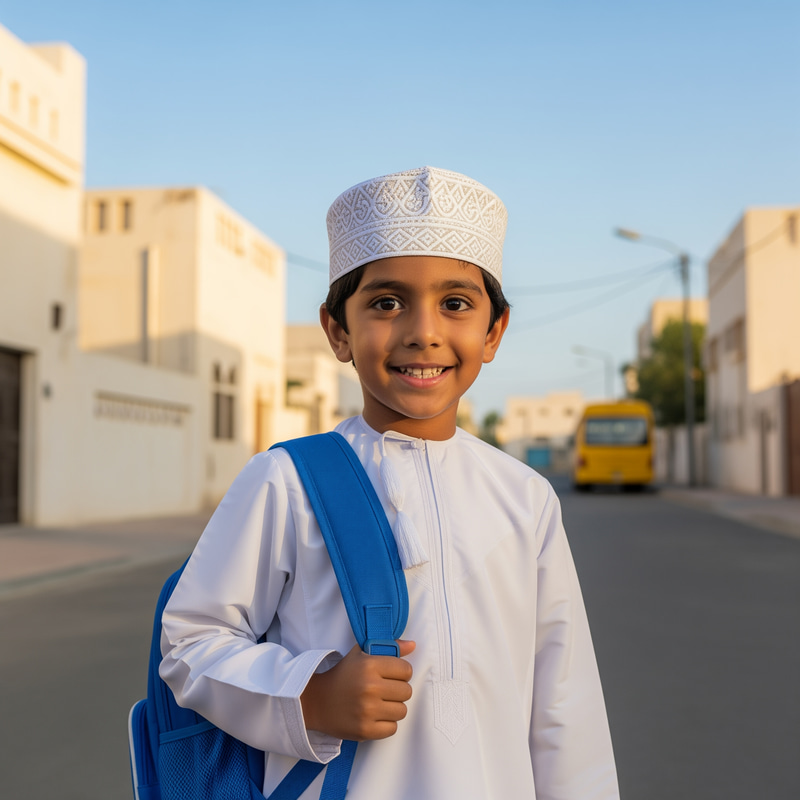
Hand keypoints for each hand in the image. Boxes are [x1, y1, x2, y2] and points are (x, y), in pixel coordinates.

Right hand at [301, 640, 415, 740]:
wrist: (317, 701)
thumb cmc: (342, 675)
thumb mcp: (361, 654)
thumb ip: (389, 647)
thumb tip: (413, 645)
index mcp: (369, 665)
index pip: (406, 670)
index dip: (400, 673)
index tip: (391, 675)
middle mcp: (370, 687)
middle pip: (407, 691)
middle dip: (397, 690)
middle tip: (385, 690)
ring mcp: (367, 711)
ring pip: (402, 711)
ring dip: (393, 708)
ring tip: (379, 703)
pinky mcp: (365, 730)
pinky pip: (392, 728)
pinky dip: (386, 724)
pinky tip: (374, 716)